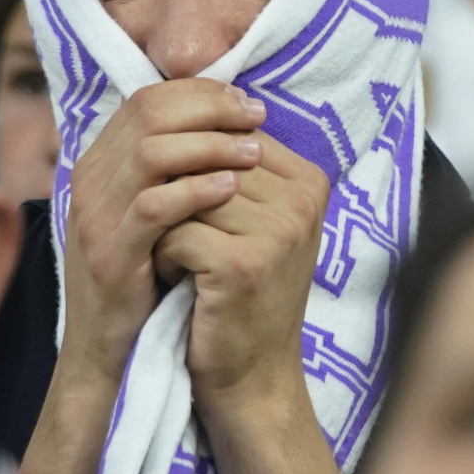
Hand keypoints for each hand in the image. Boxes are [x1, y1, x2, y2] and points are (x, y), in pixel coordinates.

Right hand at [59, 79, 269, 387]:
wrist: (105, 350)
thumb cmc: (140, 278)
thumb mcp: (147, 216)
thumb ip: (168, 172)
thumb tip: (227, 127)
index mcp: (98, 165)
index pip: (146, 100)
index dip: (200, 93)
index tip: (246, 103)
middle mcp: (89, 182)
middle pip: (148, 113)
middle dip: (210, 109)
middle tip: (256, 118)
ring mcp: (96, 218)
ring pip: (150, 152)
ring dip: (209, 145)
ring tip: (252, 153)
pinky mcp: (111, 256)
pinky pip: (153, 208)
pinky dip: (195, 192)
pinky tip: (231, 190)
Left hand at [154, 131, 330, 407]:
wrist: (251, 376)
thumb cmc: (236, 294)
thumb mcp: (247, 222)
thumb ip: (229, 166)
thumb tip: (179, 97)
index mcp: (309, 180)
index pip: (226, 136)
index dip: (191, 170)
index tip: (198, 217)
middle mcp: (303, 200)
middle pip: (204, 162)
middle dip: (176, 201)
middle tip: (182, 244)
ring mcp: (279, 231)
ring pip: (185, 195)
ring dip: (167, 231)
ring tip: (184, 264)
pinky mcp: (246, 264)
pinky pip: (176, 233)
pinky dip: (165, 260)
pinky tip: (181, 284)